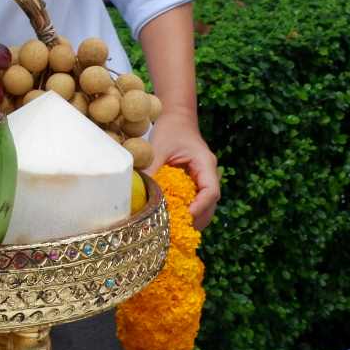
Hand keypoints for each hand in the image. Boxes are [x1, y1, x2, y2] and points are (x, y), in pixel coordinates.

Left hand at [146, 110, 219, 230]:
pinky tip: (171, 218)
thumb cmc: (170, 129)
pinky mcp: (195, 183)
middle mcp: (208, 174)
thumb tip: (139, 194)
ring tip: (173, 230)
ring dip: (191, 218)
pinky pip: (195, 202)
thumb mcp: (158, 149)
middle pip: (210, 205)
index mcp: (205, 165)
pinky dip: (186, 211)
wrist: (177, 118)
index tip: (184, 217)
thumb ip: (151, 170)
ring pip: (205, 207)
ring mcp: (203, 180)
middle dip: (196, 219)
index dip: (199, 208)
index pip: (211, 192)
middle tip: (176, 231)